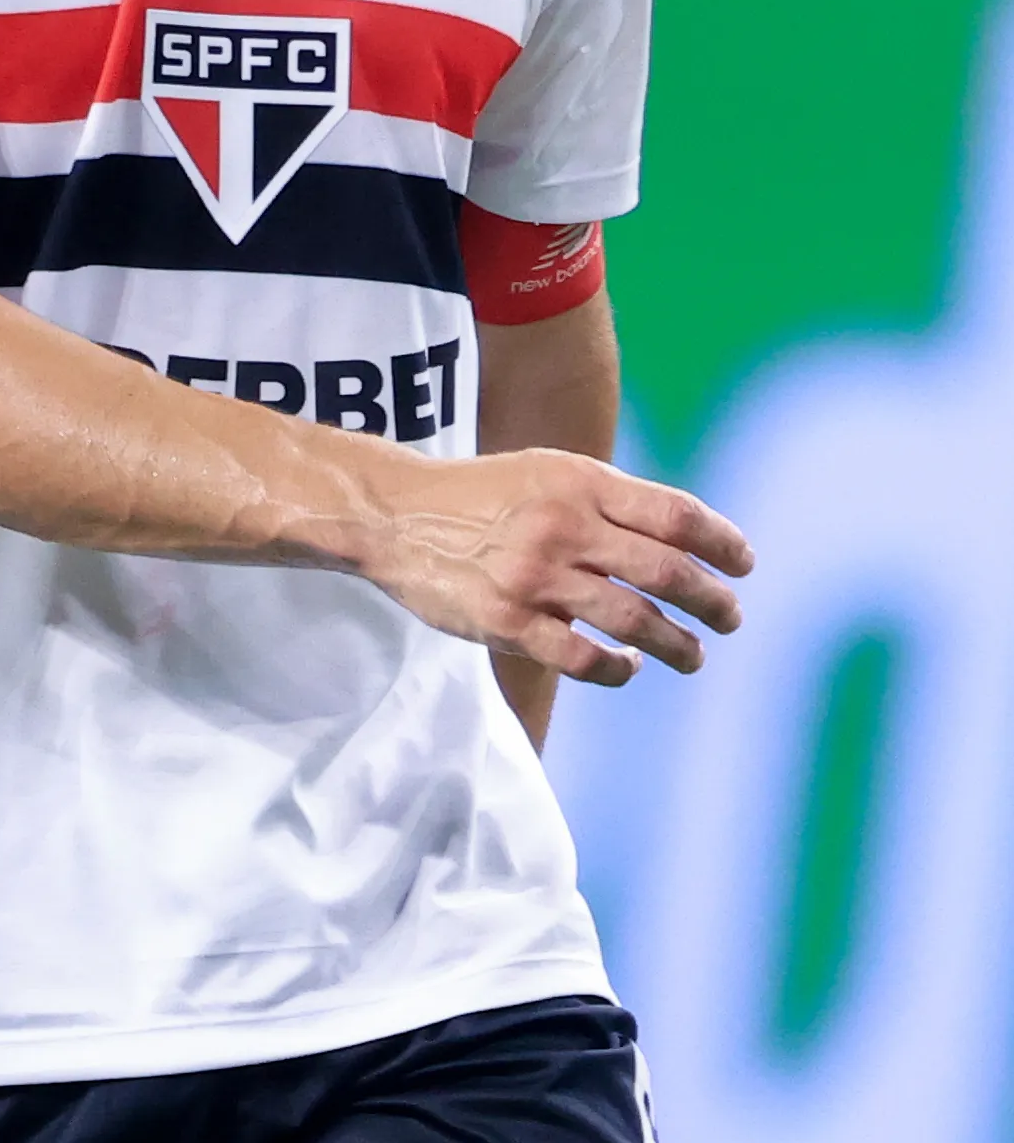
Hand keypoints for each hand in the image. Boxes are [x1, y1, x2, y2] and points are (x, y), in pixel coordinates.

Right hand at [367, 447, 751, 685]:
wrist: (398, 515)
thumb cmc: (481, 495)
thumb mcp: (545, 473)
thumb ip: (605, 500)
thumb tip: (678, 537)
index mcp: (578, 482)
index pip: (673, 513)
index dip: (721, 541)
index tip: (745, 563)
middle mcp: (563, 526)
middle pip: (665, 570)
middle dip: (712, 600)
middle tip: (730, 617)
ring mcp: (536, 577)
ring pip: (633, 620)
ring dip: (678, 644)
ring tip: (695, 655)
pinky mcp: (508, 621)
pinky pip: (583, 659)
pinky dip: (618, 669)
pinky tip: (629, 668)